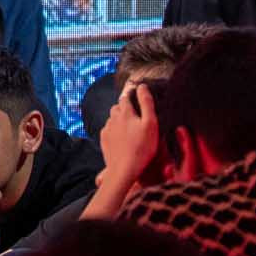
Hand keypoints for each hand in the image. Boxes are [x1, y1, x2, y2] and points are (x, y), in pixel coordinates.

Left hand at [84, 82, 160, 218]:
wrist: (124, 169)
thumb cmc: (142, 148)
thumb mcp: (151, 124)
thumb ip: (146, 104)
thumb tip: (142, 86)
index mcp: (125, 112)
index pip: (125, 97)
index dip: (131, 96)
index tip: (136, 98)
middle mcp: (113, 118)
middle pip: (117, 107)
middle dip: (124, 108)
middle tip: (135, 116)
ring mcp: (107, 130)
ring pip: (112, 119)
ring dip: (119, 120)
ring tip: (130, 129)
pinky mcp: (104, 141)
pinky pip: (108, 131)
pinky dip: (114, 131)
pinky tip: (122, 139)